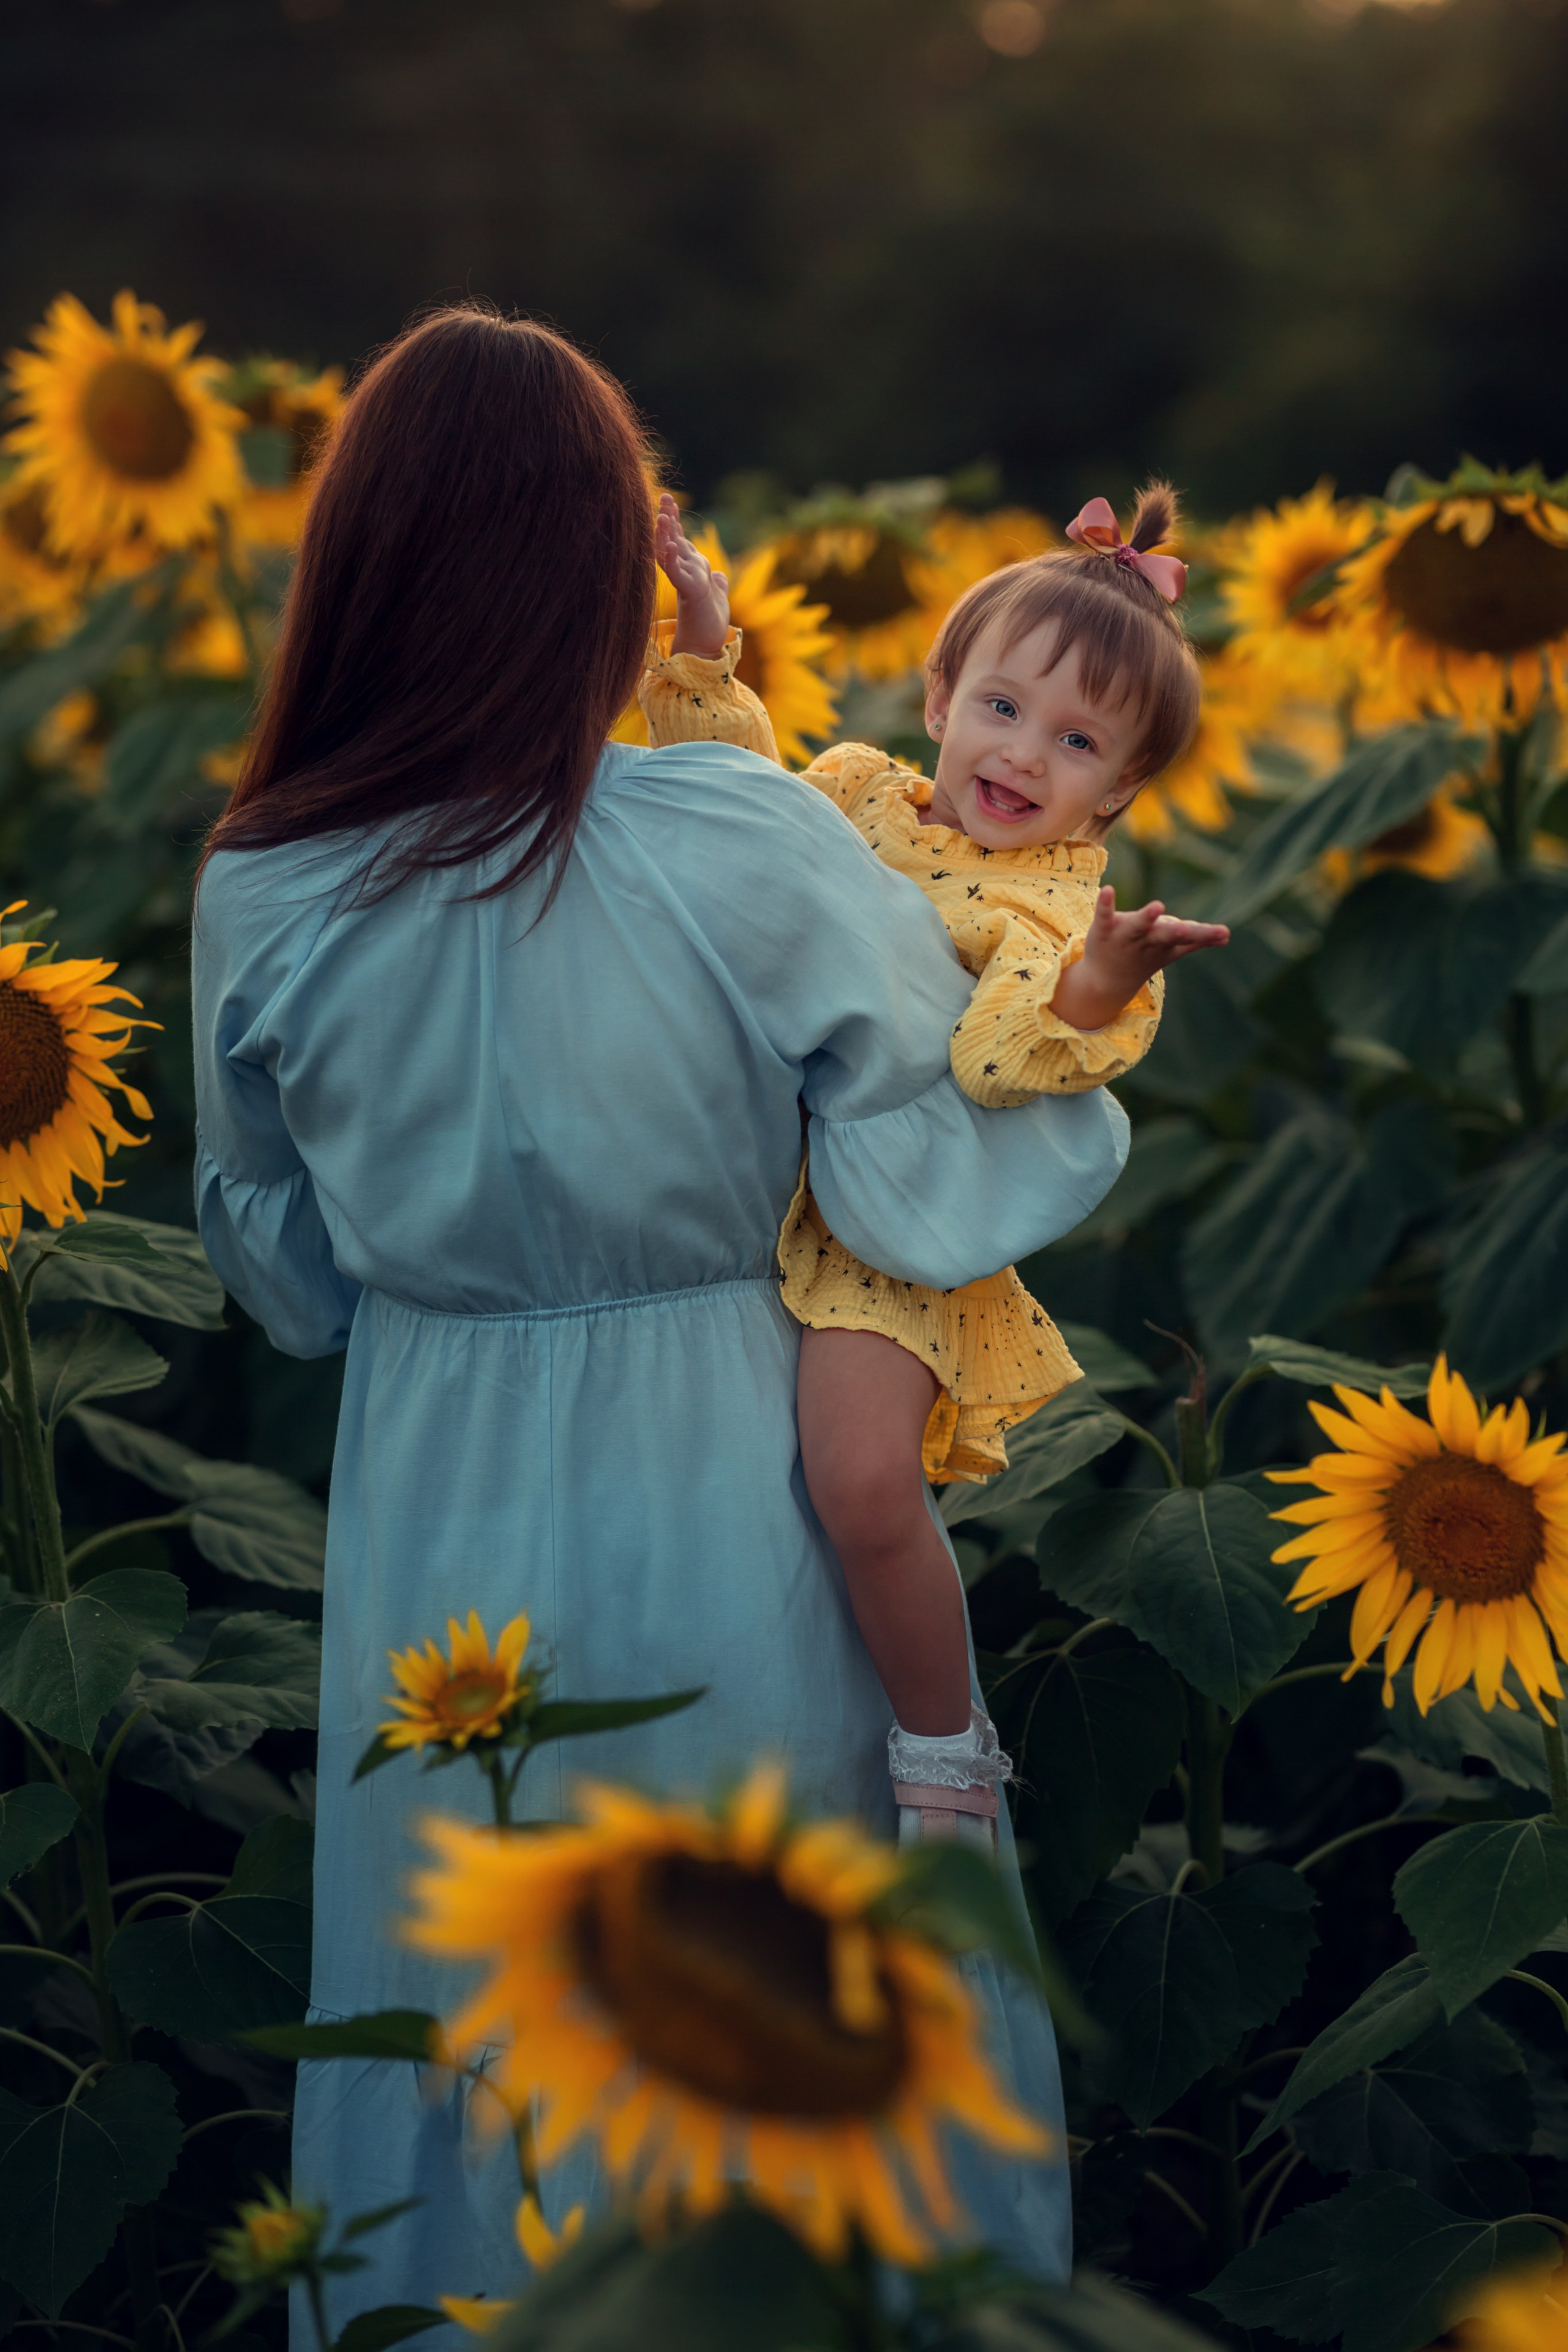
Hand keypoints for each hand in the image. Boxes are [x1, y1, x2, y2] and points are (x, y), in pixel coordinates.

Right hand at [655, 492, 729, 658]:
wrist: (706, 647)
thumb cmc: (710, 624)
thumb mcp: (718, 596)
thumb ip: (717, 582)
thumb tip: (721, 576)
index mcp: (691, 569)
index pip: (680, 539)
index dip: (675, 520)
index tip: (669, 501)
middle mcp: (685, 572)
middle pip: (672, 539)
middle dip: (668, 518)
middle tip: (664, 496)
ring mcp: (685, 581)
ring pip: (671, 553)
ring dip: (666, 534)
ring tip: (662, 515)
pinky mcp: (689, 592)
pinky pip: (677, 572)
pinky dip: (673, 558)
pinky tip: (671, 544)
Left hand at [1049, 886, 1229, 1031]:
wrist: (1105, 980)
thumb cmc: (1143, 958)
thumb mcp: (1170, 950)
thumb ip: (1196, 941)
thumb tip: (1226, 936)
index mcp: (1165, 944)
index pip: (1187, 939)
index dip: (1205, 936)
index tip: (1224, 934)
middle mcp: (1146, 940)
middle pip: (1164, 935)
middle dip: (1176, 932)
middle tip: (1187, 930)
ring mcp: (1124, 936)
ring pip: (1137, 926)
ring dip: (1147, 917)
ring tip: (1158, 907)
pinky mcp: (1102, 930)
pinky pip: (1103, 916)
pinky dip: (1105, 904)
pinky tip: (1107, 889)